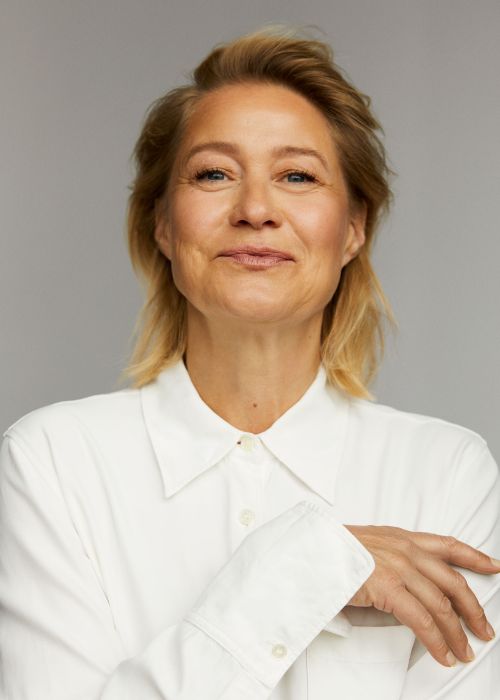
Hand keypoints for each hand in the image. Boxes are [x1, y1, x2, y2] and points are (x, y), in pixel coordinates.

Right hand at [344, 525, 499, 666]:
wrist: (310, 549)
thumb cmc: (332, 549)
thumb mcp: (368, 544)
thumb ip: (390, 557)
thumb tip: (407, 581)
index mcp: (402, 537)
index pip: (448, 545)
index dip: (475, 557)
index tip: (494, 567)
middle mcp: (405, 549)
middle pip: (453, 581)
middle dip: (473, 610)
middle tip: (484, 629)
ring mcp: (398, 567)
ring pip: (441, 605)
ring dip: (457, 634)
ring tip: (463, 652)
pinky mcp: (387, 587)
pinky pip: (422, 621)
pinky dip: (436, 641)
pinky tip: (442, 654)